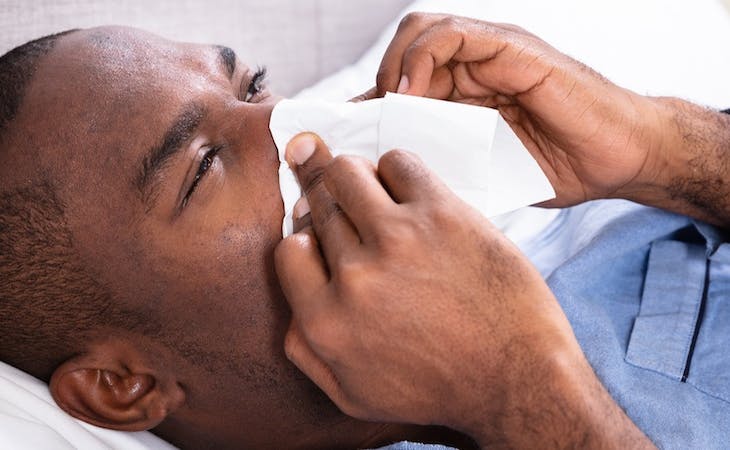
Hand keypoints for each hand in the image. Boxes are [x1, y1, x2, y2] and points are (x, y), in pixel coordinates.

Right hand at [274, 133, 651, 447]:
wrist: (517, 377)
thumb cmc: (442, 387)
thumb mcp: (355, 395)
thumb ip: (307, 352)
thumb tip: (291, 306)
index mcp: (327, 322)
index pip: (290, 250)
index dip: (307, 240)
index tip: (326, 240)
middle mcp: (355, 277)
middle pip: (319, 208)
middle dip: (331, 205)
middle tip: (353, 210)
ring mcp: (397, 240)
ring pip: (347, 173)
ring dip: (355, 178)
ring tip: (376, 195)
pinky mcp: (440, 215)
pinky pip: (398, 162)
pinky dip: (397, 170)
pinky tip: (410, 192)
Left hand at [361, 12, 668, 206]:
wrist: (621, 159)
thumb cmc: (557, 170)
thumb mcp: (482, 176)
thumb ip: (440, 169)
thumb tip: (387, 190)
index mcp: (460, 99)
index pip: (396, 89)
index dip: (364, 110)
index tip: (339, 141)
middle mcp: (470, 71)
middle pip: (397, 58)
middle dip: (369, 90)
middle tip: (358, 127)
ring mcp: (489, 56)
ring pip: (417, 35)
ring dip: (392, 70)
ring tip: (388, 109)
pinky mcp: (512, 49)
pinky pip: (452, 35)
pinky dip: (421, 58)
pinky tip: (412, 93)